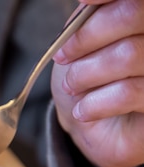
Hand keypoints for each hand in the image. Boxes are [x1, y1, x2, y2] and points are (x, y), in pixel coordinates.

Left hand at [51, 0, 143, 166]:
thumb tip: (88, 1)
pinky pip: (130, 92)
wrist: (94, 122)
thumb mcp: (82, 41)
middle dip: (87, 37)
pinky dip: (94, 102)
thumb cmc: (88, 76)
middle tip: (63, 57)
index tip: (84, 2)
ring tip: (72, 86)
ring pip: (128, 55)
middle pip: (132, 15)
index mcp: (142, 18)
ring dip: (86, 73)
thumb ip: (90, 18)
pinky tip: (83, 110)